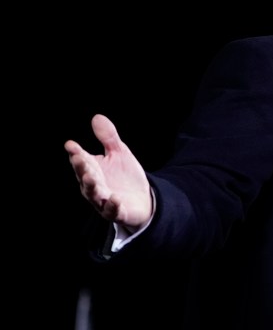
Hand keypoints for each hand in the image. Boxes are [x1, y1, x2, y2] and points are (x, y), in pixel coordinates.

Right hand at [64, 114, 152, 228]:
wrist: (143, 199)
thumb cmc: (125, 176)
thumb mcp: (119, 153)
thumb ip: (108, 138)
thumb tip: (97, 117)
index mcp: (92, 170)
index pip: (82, 161)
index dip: (76, 153)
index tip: (71, 145)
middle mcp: (95, 186)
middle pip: (85, 177)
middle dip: (81, 168)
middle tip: (79, 158)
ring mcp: (104, 200)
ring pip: (94, 195)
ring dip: (91, 187)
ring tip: (91, 177)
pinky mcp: (117, 212)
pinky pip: (112, 210)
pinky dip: (112, 205)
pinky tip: (115, 198)